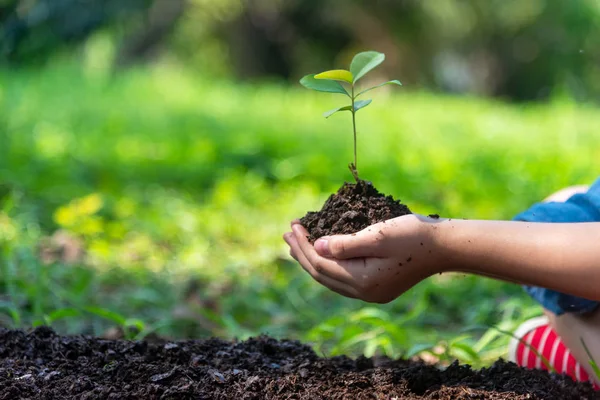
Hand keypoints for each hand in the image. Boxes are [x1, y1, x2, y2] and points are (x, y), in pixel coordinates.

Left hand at [283, 214, 445, 302]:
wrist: (444, 247)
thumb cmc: (412, 235)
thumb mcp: (376, 236)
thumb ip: (344, 245)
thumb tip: (316, 248)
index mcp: (362, 281)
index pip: (320, 264)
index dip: (303, 245)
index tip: (293, 226)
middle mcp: (364, 293)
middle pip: (321, 274)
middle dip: (302, 253)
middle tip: (288, 233)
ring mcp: (371, 293)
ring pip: (331, 278)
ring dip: (313, 259)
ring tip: (298, 242)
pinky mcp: (378, 287)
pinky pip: (343, 278)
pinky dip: (329, 264)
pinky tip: (324, 252)